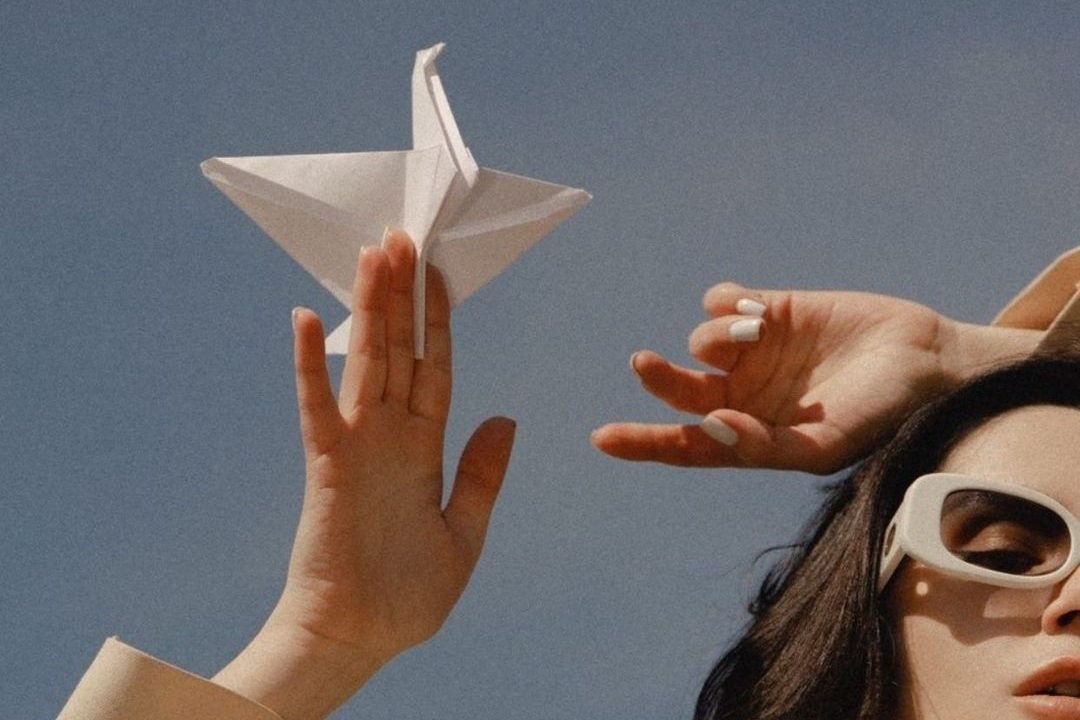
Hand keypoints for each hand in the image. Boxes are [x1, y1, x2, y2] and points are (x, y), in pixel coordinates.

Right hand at [214, 231, 514, 719]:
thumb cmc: (408, 595)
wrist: (360, 636)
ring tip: (373, 254)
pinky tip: (308, 318)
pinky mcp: (327, 463)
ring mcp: (358, 444)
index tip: (441, 275)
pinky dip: (310, 364)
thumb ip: (482, 473)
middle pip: (400, 350)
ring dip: (370, 309)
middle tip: (403, 237)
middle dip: (404, 296)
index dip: (440, 322)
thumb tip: (507, 416)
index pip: (437, 369)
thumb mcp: (464, 532)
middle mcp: (392, 435)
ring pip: (366, 361)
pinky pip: (317, 405)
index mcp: (426, 447)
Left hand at [592, 282, 1039, 473]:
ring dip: (720, 336)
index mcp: (751, 435)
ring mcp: (756, 351)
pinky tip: (757, 310)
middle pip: (681, 387)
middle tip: (644, 363)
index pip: (687, 444)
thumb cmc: (879, 416)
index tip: (603, 438)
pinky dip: (726, 301)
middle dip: (659, 377)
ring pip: (704, 339)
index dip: (644, 442)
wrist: (927, 361)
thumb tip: (710, 428)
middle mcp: (745, 394)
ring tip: (760, 333)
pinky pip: (722, 299)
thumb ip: (764, 445)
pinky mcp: (770, 309)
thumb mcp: (824, 445)